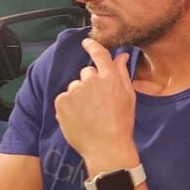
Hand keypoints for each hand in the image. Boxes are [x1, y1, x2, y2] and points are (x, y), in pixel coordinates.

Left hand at [54, 39, 136, 172]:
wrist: (106, 146)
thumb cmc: (121, 122)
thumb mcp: (128, 96)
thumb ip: (122, 73)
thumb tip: (122, 56)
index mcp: (110, 78)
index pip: (99, 54)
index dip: (92, 46)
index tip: (86, 42)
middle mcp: (91, 80)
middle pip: (86, 72)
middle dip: (90, 82)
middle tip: (97, 100)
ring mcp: (74, 90)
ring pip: (74, 86)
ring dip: (79, 94)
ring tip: (88, 112)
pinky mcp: (61, 101)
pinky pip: (64, 97)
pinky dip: (69, 105)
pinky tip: (79, 116)